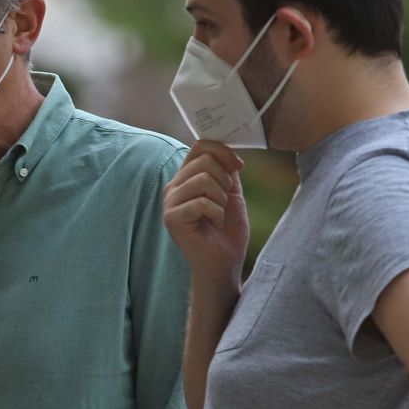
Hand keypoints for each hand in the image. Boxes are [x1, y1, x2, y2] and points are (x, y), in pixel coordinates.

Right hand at [162, 141, 248, 287]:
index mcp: (185, 178)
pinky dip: (217, 214)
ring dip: (221, 199)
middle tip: (224, 202)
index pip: (200, 146)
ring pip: (204, 180)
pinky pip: (202, 202)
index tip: (238, 167)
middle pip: (204, 161)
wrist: (224, 262)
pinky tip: (213, 224)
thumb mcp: (231, 193)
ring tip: (218, 215)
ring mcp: (169, 203)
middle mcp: (173, 187)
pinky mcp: (172, 218)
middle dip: (225, 180)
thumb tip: (230, 152)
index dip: (223, 151)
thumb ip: (227, 170)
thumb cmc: (227, 230)